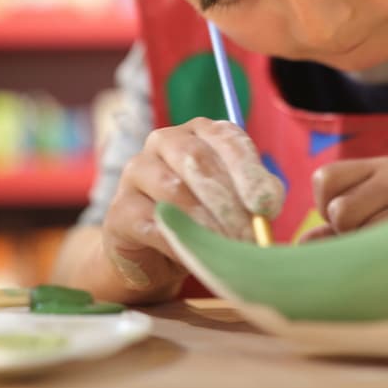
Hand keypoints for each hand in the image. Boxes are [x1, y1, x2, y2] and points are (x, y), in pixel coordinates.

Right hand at [101, 118, 284, 289]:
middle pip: (198, 159)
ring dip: (206, 221)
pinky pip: (152, 221)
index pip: (226, 138)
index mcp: (199, 131)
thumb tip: (268, 206)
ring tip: (228, 247)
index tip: (266, 205)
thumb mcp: (235, 202)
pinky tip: (197, 256)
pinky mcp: (120, 209)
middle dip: (228, 200)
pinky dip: (180, 240)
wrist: (153, 254)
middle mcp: (164, 141)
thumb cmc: (202, 218)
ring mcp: (137, 172)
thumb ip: (254, 198)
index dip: (249, 171)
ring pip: (174, 188)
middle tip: (250, 234)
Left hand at [300, 156, 387, 242]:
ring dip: (363, 245)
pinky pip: (375, 246)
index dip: (326, 206)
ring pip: (352, 227)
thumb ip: (332, 233)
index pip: (325, 178)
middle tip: (377, 236)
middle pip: (337, 210)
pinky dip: (379, 257)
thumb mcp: (369, 221)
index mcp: (380, 168)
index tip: (347, 220)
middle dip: (346, 232)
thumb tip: (302, 245)